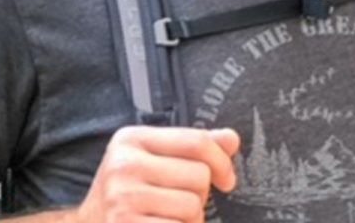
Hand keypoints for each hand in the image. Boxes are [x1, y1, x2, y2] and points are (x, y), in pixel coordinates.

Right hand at [74, 125, 239, 222]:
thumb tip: (231, 140)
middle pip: (200, 176)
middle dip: (200, 195)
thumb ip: (193, 147)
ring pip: (193, 206)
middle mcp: (124, 165)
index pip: (196, 141)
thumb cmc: (129, 193)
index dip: (222, 162)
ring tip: (169, 218)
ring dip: (191, 219)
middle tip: (178, 203)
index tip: (227, 180)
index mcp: (131, 139)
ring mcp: (123, 199)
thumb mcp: (153, 160)